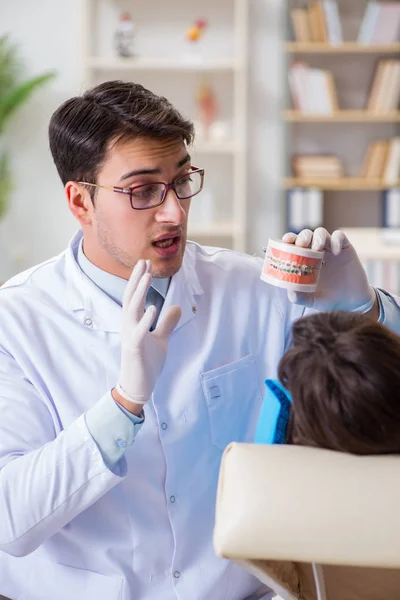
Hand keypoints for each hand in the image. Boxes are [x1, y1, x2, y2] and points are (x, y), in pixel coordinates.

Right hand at [115, 260, 180, 405]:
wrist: (139, 385)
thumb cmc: (147, 362)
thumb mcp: (161, 339)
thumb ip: (167, 323)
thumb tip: (177, 307)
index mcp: (133, 322)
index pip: (134, 296)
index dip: (139, 279)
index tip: (145, 263)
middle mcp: (128, 325)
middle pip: (130, 297)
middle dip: (137, 279)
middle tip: (144, 261)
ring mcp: (130, 336)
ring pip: (132, 310)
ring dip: (139, 292)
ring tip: (147, 277)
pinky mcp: (134, 348)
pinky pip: (139, 332)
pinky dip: (145, 319)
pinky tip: (152, 308)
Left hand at [282, 228, 376, 312]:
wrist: (351, 302)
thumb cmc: (328, 299)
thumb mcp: (311, 300)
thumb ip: (299, 297)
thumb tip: (289, 289)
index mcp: (304, 260)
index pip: (294, 244)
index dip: (289, 239)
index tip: (285, 241)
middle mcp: (316, 252)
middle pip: (306, 235)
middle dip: (303, 236)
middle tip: (301, 244)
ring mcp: (330, 249)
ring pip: (321, 232)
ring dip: (318, 237)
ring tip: (317, 248)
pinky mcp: (345, 248)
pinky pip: (339, 236)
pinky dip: (336, 240)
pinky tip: (336, 252)